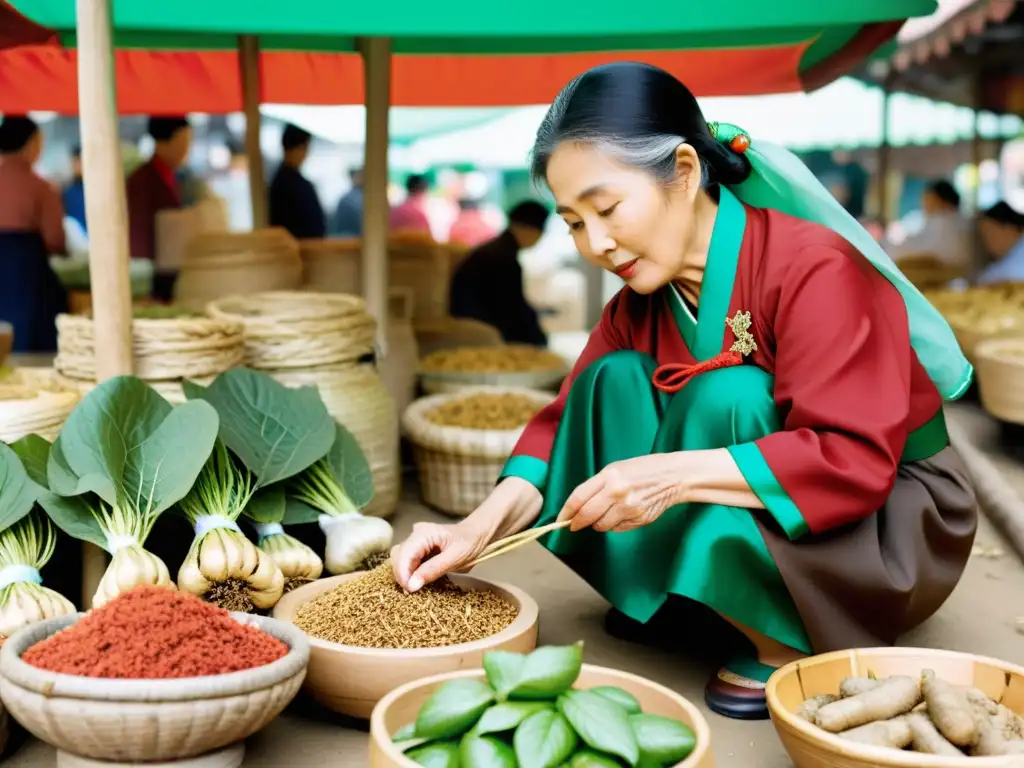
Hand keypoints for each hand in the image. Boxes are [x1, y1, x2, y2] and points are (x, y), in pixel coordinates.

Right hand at [391, 520, 490, 592]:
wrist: (477, 534)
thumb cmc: (470, 542)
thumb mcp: (455, 557)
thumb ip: (432, 569)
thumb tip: (411, 585)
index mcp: (423, 533)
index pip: (403, 553)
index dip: (402, 573)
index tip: (409, 590)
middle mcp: (416, 534)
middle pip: (398, 556)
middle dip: (402, 575)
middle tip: (412, 591)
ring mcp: (416, 541)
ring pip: (400, 560)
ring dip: (405, 575)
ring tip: (415, 587)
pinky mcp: (419, 549)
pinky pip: (409, 562)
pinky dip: (411, 573)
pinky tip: (418, 581)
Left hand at [557, 453, 684, 533]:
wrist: (673, 476)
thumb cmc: (642, 470)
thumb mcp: (615, 469)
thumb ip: (595, 487)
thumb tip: (576, 508)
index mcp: (609, 476)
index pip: (579, 498)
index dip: (566, 511)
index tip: (561, 519)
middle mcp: (618, 492)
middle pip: (587, 516)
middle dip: (578, 522)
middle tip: (575, 524)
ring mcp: (629, 508)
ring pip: (602, 526)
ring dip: (598, 523)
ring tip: (607, 512)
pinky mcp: (639, 520)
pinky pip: (617, 529)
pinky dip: (615, 525)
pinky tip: (623, 513)